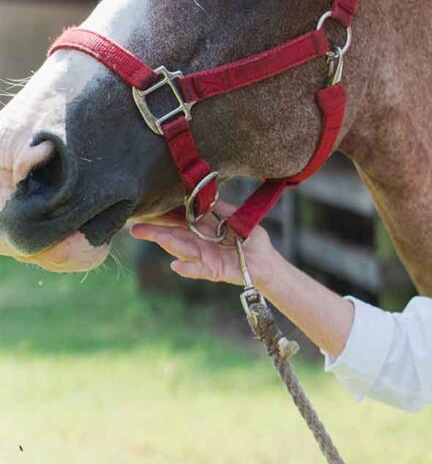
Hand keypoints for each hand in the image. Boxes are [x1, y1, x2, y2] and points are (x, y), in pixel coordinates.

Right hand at [129, 205, 278, 288]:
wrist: (266, 260)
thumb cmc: (250, 237)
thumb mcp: (235, 216)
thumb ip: (218, 206)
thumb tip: (200, 192)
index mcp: (201, 227)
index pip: (177, 219)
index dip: (162, 214)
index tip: (146, 207)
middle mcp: (197, 242)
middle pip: (173, 235)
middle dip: (155, 231)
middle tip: (134, 227)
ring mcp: (203, 257)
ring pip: (182, 249)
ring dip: (167, 244)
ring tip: (153, 237)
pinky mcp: (213, 271)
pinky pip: (198, 270)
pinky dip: (187, 269)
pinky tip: (175, 266)